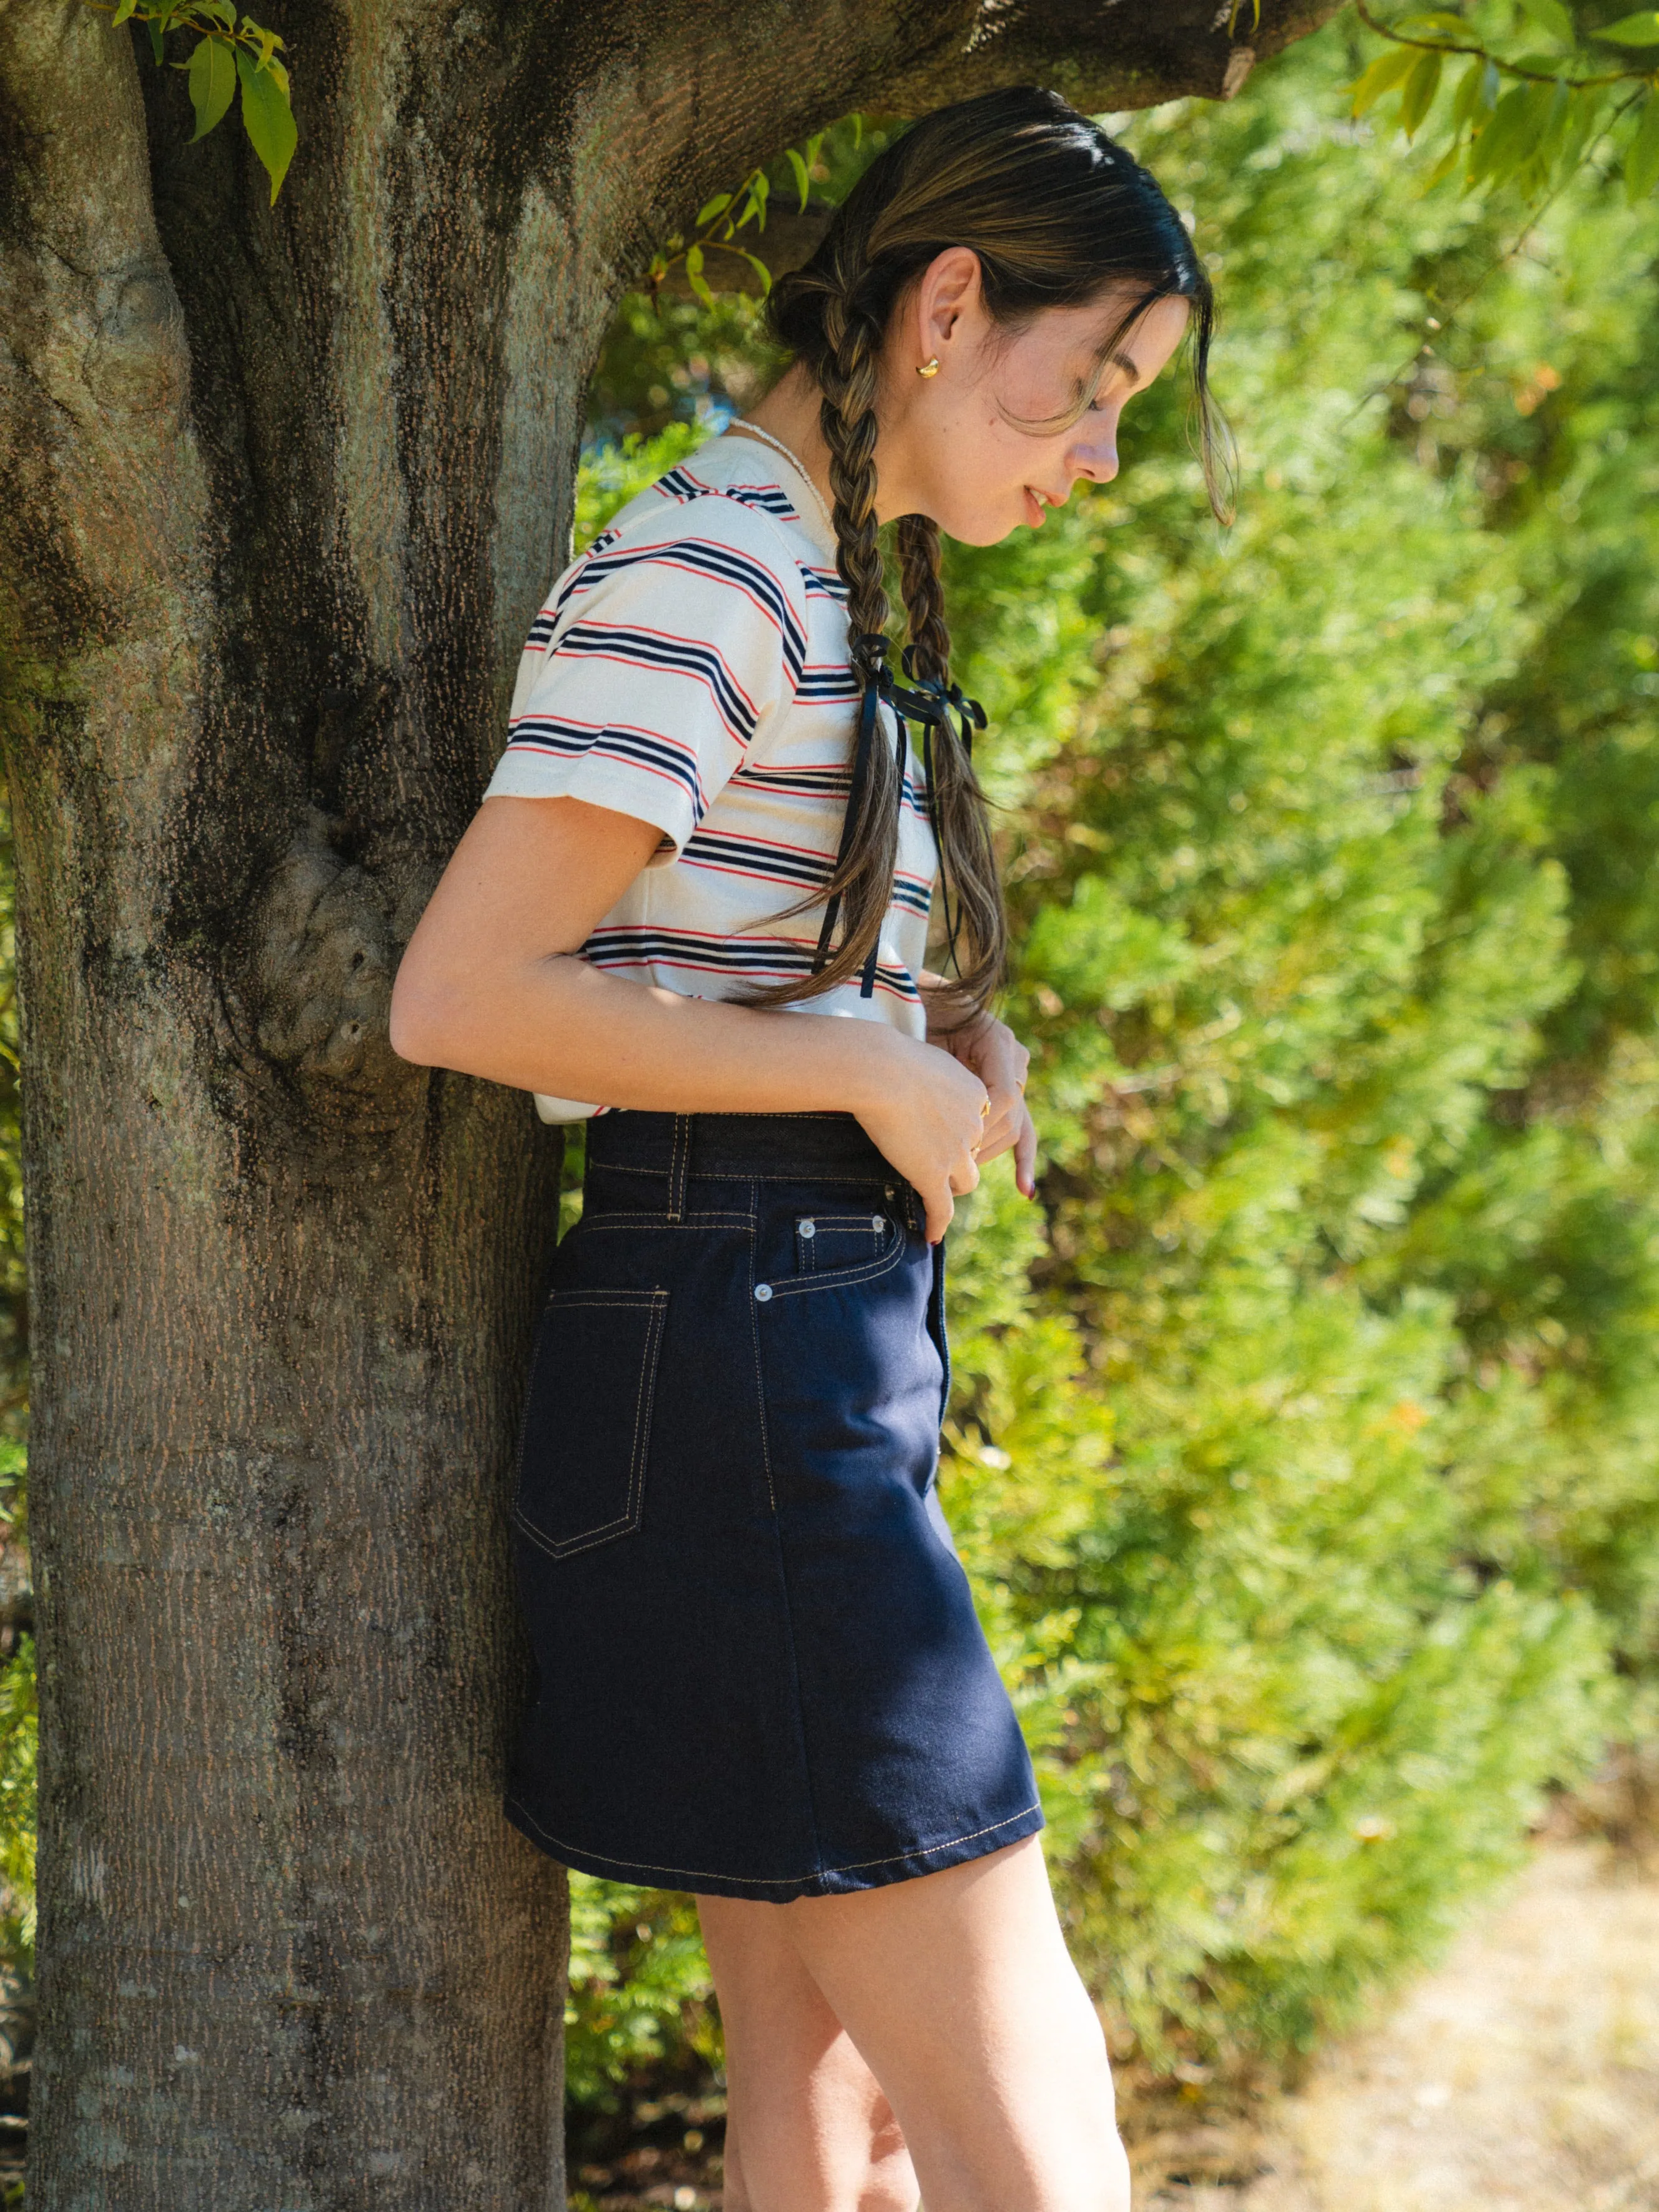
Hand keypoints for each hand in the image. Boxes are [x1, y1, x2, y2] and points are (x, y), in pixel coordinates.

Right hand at [843, 1032, 990, 1244]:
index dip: (959, 1129)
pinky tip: (930, 1235)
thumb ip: (928, 1071)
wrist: (879, 1071)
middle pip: (974, 1151)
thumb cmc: (888, 1056)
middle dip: (959, 1159)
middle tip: (934, 1160)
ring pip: (966, 1181)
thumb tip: (909, 1070)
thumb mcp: (922, 1056)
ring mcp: (957, 1152)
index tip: (939, 1130)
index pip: (975, 1120)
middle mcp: (974, 1124)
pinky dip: (937, 1223)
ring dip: (952, 1188)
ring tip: (935, 1194)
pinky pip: (942, 1208)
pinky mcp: (934, 1175)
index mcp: (976, 1093)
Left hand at [928, 1005, 1036, 1197]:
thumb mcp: (928, 1031)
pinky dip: (1023, 1160)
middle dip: (982, 1144)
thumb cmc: (921, 1011)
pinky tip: (1025, 1191)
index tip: (957, 1142)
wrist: (926, 1000)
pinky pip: (1022, 1128)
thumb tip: (936, 1094)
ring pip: (1016, 1126)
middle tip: (951, 1164)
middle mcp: (1015, 1058)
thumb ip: (940, 1062)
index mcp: (1000, 1042)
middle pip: (1010, 1116)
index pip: (1003, 1097)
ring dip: (992, 1151)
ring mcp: (1015, 1074)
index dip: (981, 1124)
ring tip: (965, 1175)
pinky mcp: (1008, 1088)